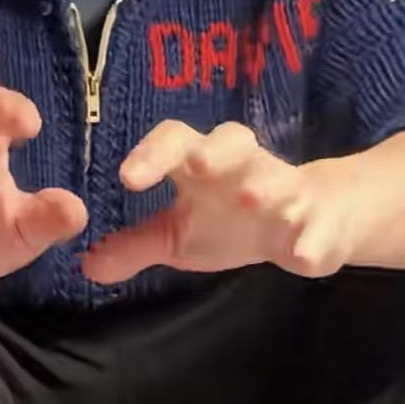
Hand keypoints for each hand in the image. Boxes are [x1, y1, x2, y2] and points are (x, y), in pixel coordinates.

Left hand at [81, 120, 362, 285]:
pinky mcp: (318, 220)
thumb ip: (135, 246)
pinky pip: (317, 225)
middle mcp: (244, 167)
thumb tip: (87, 264)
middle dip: (217, 150)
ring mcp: (286, 190)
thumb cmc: (233, 221)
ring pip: (281, 177)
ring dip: (268, 185)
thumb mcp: (178, 236)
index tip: (126, 179)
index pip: (176, 141)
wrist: (310, 220)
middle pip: (233, 140)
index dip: (152, 153)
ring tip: (253, 199)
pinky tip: (301, 255)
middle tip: (199, 166)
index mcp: (203, 163)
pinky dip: (311, 237)